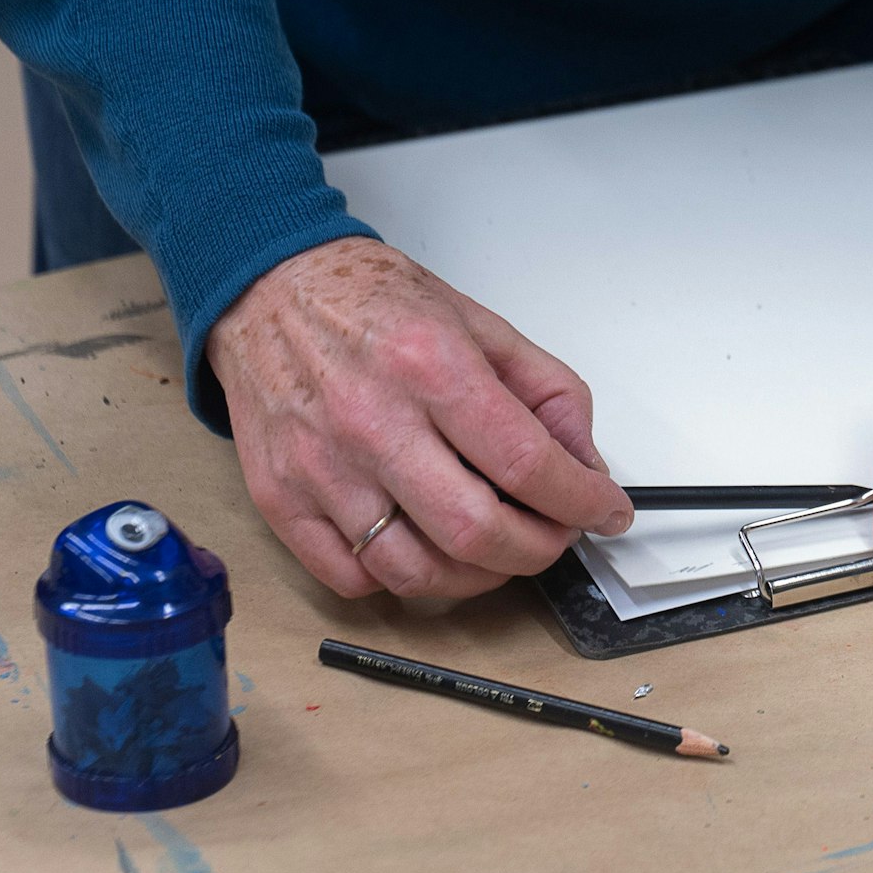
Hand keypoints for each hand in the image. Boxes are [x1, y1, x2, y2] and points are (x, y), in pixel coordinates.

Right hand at [207, 237, 633, 598]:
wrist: (268, 290)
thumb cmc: (369, 304)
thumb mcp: (480, 323)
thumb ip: (546, 392)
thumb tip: (584, 462)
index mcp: (429, 366)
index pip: (525, 462)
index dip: (580, 500)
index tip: (604, 511)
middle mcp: (372, 421)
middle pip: (474, 532)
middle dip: (537, 550)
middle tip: (554, 535)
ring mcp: (320, 468)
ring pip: (414, 572)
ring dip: (477, 577)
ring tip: (496, 548)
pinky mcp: (282, 499)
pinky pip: (351, 578)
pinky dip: (401, 581)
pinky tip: (425, 550)